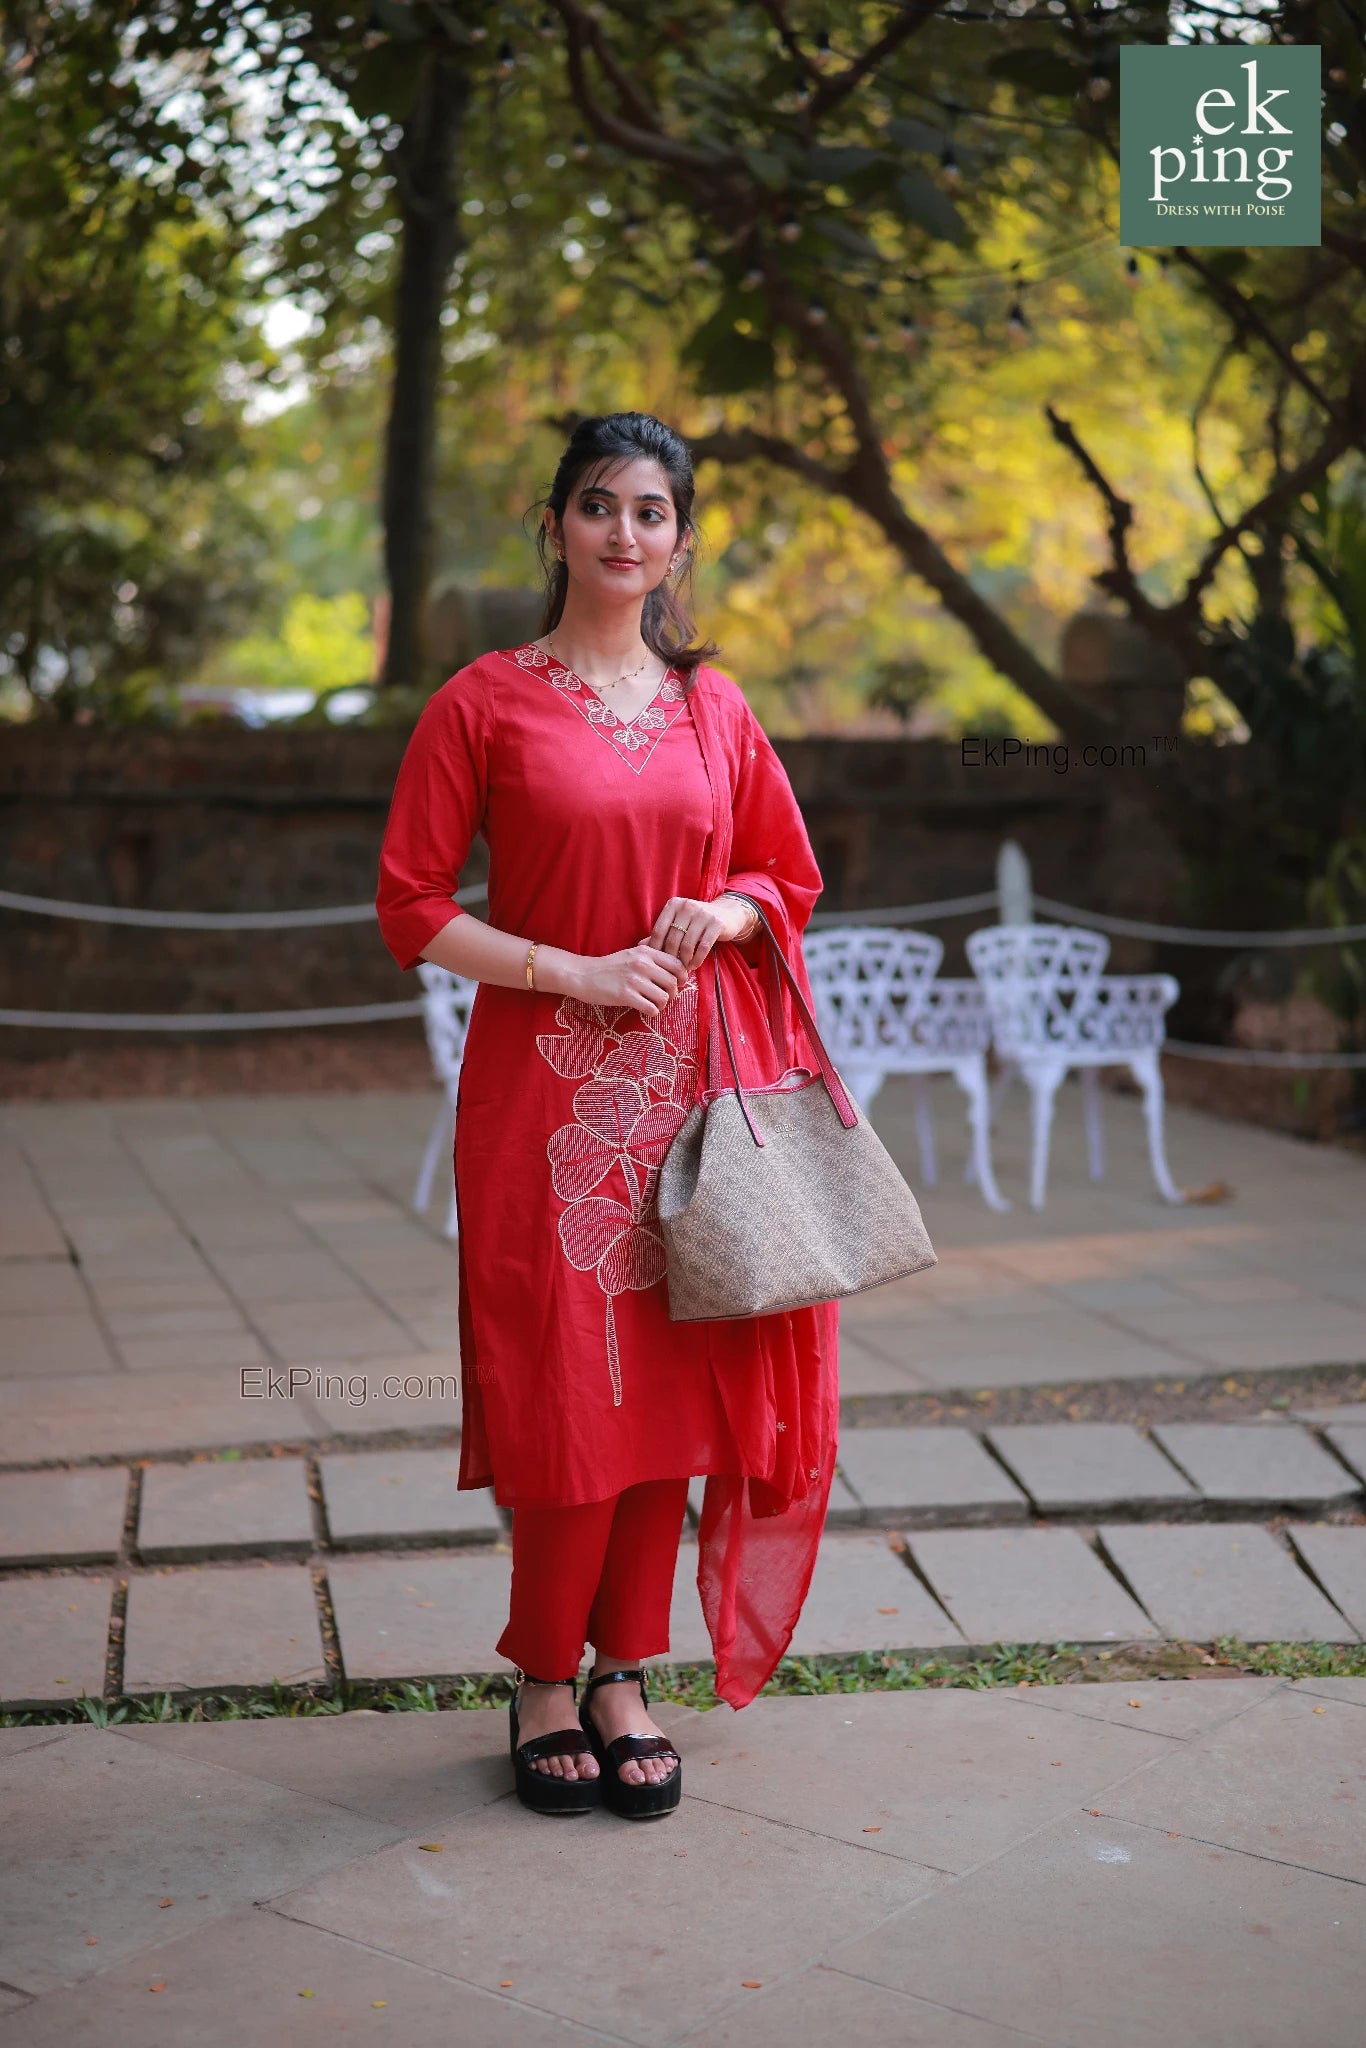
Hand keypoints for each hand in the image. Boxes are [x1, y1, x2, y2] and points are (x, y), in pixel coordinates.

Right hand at [569, 942, 690, 1020]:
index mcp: (646, 952)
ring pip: (664, 997)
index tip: (676, 984)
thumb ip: (651, 955)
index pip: (677, 964)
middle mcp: (642, 964)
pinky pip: (652, 1008)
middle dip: (673, 993)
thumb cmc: (610, 967)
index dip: (681, 977)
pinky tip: (645, 1010)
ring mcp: (634, 980)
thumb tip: (676, 962)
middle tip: (665, 997)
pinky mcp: (626, 996)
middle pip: (673, 982)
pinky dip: (652, 1012)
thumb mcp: (631, 953)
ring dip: (662, 1004)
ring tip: (654, 1004)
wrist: (583, 975)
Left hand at [646, 894, 752, 973]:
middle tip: (670, 971)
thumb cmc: (696, 923)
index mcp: (674, 905)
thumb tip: (640, 947)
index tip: (656, 964)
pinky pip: (703, 947)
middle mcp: (687, 906)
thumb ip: (661, 933)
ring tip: (682, 970)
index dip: (656, 950)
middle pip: (672, 939)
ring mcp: (703, 913)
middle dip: (670, 959)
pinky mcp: (716, 923)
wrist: (727, 914)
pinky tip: (694, 966)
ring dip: (684, 961)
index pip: (658, 930)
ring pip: (687, 944)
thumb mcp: (678, 924)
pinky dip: (697, 959)